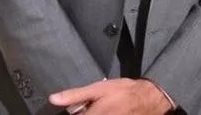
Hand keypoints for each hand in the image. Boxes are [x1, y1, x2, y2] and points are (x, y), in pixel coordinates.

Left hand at [49, 78, 171, 114]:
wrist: (147, 99)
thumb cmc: (122, 92)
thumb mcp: (98, 88)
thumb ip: (75, 95)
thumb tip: (53, 99)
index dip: (72, 114)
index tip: (77, 109)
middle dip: (83, 112)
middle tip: (91, 106)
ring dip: (92, 114)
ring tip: (100, 108)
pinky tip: (107, 112)